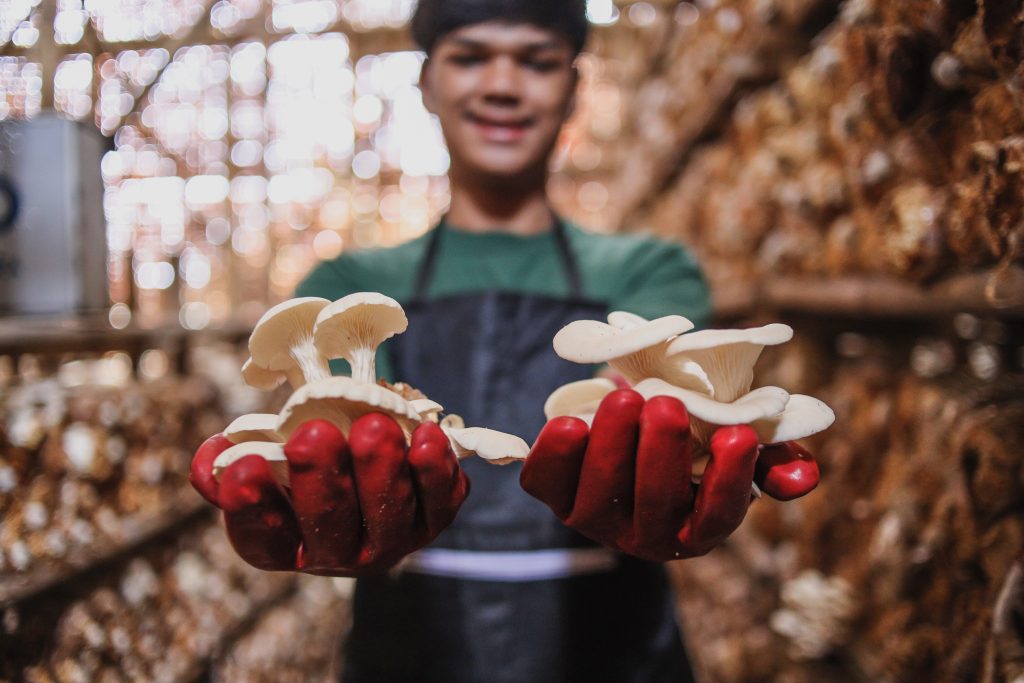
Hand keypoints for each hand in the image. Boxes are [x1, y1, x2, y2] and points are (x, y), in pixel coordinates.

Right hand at [190, 415, 469, 575]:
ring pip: (388, 518)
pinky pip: (439, 503)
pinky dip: (437, 472)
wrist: (366, 454)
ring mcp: (388, 540)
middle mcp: (336, 554)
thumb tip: (213, 460)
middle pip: (329, 529)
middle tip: (314, 434)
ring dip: (382, 472)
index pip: (262, 537)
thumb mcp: (262, 463)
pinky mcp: (431, 520)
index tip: (244, 467)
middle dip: (322, 481)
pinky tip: (428, 436)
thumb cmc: (304, 460)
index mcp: (284, 544)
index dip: (251, 506)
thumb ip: (230, 464)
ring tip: (374, 426)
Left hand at [521, 389, 817, 560]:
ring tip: (625, 397)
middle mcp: (647, 533)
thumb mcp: (732, 440)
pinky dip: (555, 454)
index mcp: (697, 524)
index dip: (729, 480)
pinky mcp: (555, 495)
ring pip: (601, 494)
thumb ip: (770, 456)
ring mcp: (598, 519)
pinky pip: (546, 482)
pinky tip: (569, 422)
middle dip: (660, 453)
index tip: (739, 435)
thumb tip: (804, 476)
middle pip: (656, 505)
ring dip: (611, 444)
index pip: (716, 516)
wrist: (630, 416)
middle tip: (666, 404)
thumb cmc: (693, 433)